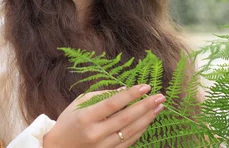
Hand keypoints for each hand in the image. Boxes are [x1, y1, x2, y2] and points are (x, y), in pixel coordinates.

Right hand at [42, 84, 164, 147]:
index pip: (113, 104)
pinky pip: (129, 142)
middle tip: (160, 97)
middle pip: (126, 118)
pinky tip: (148, 121)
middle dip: (145, 106)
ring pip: (131, 132)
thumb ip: (101, 96)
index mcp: (86, 117)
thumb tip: (123, 89)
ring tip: (159, 107)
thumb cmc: (68, 122)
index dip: (130, 95)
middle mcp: (95, 133)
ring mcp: (102, 146)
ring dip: (147, 119)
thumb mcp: (79, 104)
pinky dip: (140, 131)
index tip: (145, 86)